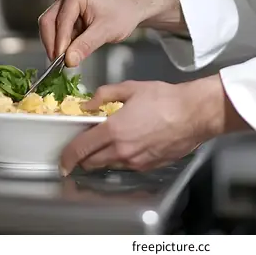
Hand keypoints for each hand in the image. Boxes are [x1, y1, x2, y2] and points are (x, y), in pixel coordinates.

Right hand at [39, 0, 181, 66]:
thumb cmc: (123, 13)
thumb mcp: (106, 31)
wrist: (132, 8)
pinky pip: (58, 31)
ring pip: (51, 27)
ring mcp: (65, 5)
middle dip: (53, 44)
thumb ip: (86, 45)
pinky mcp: (67, 15)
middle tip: (58, 64)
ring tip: (68, 59)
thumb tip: (69, 60)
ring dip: (57, 44)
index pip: (60, 21)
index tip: (61, 61)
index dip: (59, 42)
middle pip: (48, 22)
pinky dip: (63, 43)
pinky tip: (72, 52)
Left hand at [59, 75, 246, 174]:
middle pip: (91, 163)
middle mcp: (122, 151)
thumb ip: (104, 95)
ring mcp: (135, 162)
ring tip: (109, 141)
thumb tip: (87, 104)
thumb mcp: (130, 88)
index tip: (63, 160)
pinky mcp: (148, 166)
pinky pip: (127, 166)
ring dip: (102, 157)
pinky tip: (130, 143)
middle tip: (84, 146)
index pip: (80, 150)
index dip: (67, 157)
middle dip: (83, 157)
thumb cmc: (165, 99)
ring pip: (109, 166)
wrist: (193, 114)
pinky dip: (122, 158)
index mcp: (113, 131)